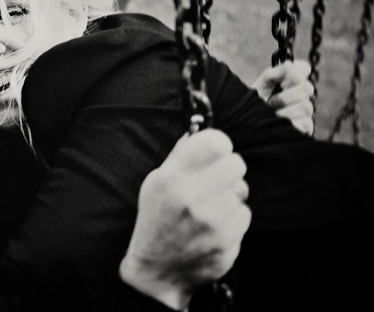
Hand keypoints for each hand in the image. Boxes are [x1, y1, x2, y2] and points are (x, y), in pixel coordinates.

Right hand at [119, 130, 250, 310]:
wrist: (158, 271)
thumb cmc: (157, 220)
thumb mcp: (156, 182)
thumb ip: (180, 155)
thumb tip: (200, 130)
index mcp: (173, 180)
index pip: (215, 142)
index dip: (219, 143)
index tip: (216, 151)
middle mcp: (194, 200)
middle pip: (236, 164)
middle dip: (230, 167)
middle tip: (220, 176)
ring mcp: (213, 226)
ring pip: (242, 191)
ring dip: (231, 195)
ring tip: (215, 204)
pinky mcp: (227, 246)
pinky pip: (244, 216)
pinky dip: (235, 218)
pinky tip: (218, 224)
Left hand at [252, 60, 312, 134]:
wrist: (251, 119)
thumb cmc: (258, 98)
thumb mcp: (263, 84)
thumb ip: (275, 73)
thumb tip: (289, 64)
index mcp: (292, 78)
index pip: (304, 68)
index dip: (296, 73)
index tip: (282, 81)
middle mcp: (301, 92)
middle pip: (308, 88)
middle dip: (288, 95)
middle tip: (272, 100)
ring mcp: (305, 109)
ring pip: (306, 107)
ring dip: (286, 110)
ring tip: (273, 113)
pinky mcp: (306, 125)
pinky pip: (306, 123)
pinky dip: (291, 122)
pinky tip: (280, 122)